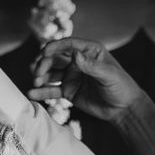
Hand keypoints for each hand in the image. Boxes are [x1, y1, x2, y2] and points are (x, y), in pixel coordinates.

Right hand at [29, 37, 146, 121]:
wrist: (123, 109)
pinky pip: (52, 90)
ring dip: (40, 75)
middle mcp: (77, 61)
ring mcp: (71, 75)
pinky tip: (32, 93)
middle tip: (37, 71)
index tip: (44, 51)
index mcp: (89, 51)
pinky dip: (41, 91)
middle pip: (55, 58)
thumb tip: (74, 54)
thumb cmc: (121, 87)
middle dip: (43, 63)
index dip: (55, 46)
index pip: (68, 44)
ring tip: (35, 81)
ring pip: (50, 72)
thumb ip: (92, 66)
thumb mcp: (109, 75)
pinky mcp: (67, 90)